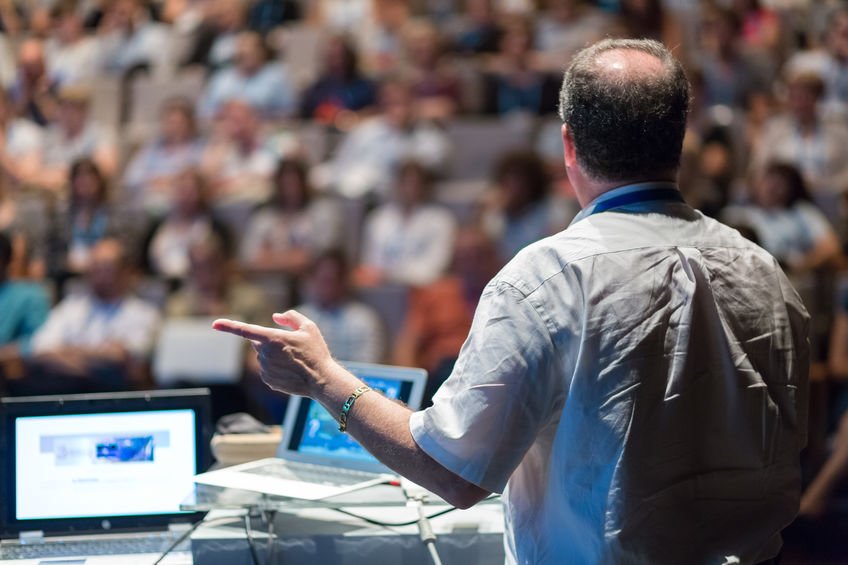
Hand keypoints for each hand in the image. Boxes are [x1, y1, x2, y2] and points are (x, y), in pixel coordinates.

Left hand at [212, 310, 335, 396]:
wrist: (321, 380)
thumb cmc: (316, 352)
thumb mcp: (309, 327)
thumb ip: (291, 317)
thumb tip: (276, 316)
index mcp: (272, 338)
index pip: (245, 330)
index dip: (228, 326)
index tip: (214, 324)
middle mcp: (265, 354)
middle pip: (259, 343)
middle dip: (269, 341)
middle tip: (290, 346)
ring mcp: (265, 369)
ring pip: (263, 357)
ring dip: (274, 355)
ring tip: (294, 360)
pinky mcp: (268, 380)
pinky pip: (267, 369)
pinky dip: (276, 368)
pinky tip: (291, 370)